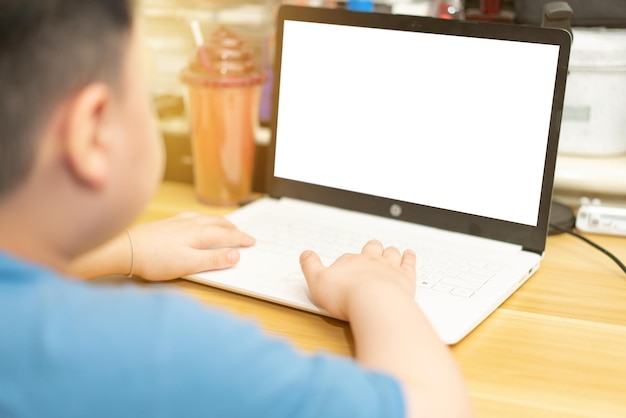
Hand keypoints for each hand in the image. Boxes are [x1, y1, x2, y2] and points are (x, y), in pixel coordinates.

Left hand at [130, 212, 254, 280]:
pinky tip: (196, 221)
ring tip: (224, 225)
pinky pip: (191, 216)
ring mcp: (177, 222)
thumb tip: (235, 255)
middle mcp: (190, 224)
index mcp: (199, 234)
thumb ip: (213, 259)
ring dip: (219, 222)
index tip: (252, 242)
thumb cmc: (155, 259)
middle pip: (217, 223)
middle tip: (243, 234)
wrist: (125, 249)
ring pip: (205, 218)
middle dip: (233, 228)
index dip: (240, 239)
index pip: (226, 235)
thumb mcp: (188, 264)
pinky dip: (202, 218)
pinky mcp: (166, 224)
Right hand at [299, 240, 415, 320]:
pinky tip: (409, 254)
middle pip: (372, 248)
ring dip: (390, 252)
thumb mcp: (317, 282)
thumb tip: (305, 254)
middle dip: (371, 248)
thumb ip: (310, 266)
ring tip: (390, 251)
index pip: (348, 258)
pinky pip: (409, 263)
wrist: (375, 303)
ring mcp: (389, 268)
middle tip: (371, 248)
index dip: (346, 262)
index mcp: (350, 261)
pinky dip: (409, 257)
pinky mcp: (405, 278)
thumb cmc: (346, 296)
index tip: (345, 265)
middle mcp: (371, 261)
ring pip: (391, 253)